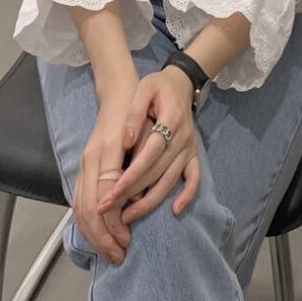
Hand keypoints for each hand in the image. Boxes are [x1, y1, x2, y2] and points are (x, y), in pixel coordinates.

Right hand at [72, 77, 137, 264]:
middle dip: (102, 237)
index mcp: (105, 153)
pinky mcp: (82, 165)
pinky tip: (97, 232)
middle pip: (88, 209)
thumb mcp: (144, 133)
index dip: (114, 225)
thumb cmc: (137, 112)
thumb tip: (134, 198)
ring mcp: (84, 163)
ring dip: (93, 233)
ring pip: (79, 207)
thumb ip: (138, 164)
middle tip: (118, 255)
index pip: (104, 200)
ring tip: (110, 249)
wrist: (119, 92)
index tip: (127, 242)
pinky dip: (85, 220)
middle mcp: (90, 160)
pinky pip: (77, 199)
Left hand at [96, 66, 199, 222]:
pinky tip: (175, 211)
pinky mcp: (193, 154)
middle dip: (131, 194)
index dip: (130, 176)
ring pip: (170, 180)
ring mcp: (189, 148)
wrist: (182, 83)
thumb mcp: (144, 88)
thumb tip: (126, 141)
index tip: (110, 193)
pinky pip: (194, 179)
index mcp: (170, 120)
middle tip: (107, 211)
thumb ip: (134, 112)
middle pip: (156, 172)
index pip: (149, 154)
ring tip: (127, 218)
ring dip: (150, 202)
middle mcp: (182, 138)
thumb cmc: (158, 86)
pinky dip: (187, 195)